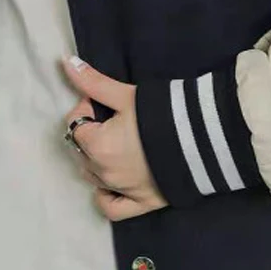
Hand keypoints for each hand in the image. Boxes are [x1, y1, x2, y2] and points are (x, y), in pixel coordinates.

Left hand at [61, 55, 168, 220]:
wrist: (204, 141)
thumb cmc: (161, 114)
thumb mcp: (125, 96)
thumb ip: (93, 82)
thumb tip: (66, 62)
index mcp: (98, 146)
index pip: (75, 125)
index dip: (85, 108)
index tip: (102, 102)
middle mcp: (105, 173)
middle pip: (81, 150)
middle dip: (89, 132)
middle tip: (109, 118)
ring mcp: (122, 191)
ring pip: (92, 176)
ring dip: (95, 158)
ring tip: (114, 140)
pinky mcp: (141, 204)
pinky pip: (111, 207)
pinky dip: (105, 195)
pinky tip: (109, 180)